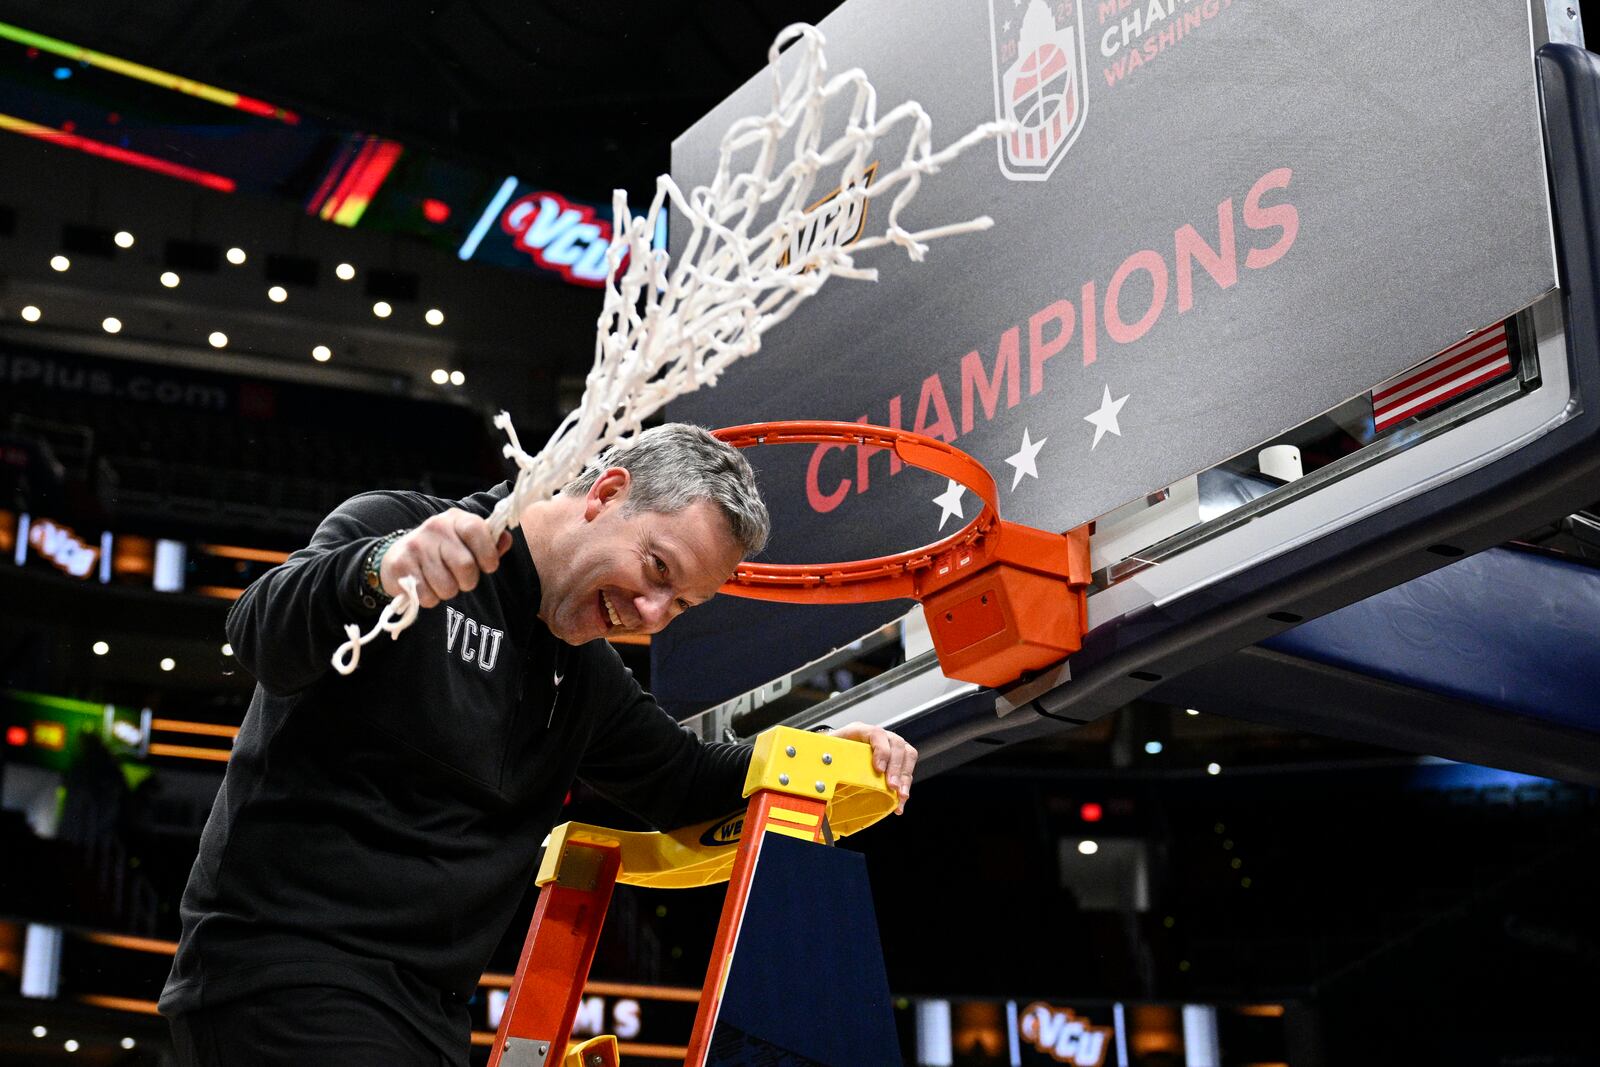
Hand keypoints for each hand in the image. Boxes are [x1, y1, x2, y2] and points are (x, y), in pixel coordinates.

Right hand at [381, 509, 512, 608]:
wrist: (400, 555)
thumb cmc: (444, 551)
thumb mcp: (468, 542)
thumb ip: (491, 544)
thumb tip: (506, 539)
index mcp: (456, 519)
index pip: (476, 530)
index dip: (488, 553)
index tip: (489, 566)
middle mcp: (434, 527)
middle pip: (465, 566)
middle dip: (468, 581)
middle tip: (460, 579)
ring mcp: (415, 545)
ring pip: (446, 586)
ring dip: (447, 592)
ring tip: (440, 581)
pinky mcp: (400, 565)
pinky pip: (426, 596)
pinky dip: (429, 599)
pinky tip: (425, 586)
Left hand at [832, 722, 916, 813]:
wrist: (835, 747)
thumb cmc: (831, 748)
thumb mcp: (826, 750)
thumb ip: (825, 760)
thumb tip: (821, 781)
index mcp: (860, 731)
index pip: (876, 734)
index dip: (881, 750)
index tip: (879, 769)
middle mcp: (879, 736)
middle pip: (897, 745)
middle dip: (896, 768)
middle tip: (892, 787)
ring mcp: (890, 745)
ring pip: (907, 755)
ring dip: (905, 777)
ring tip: (900, 796)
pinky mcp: (896, 758)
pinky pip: (907, 768)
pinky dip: (906, 786)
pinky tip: (900, 801)